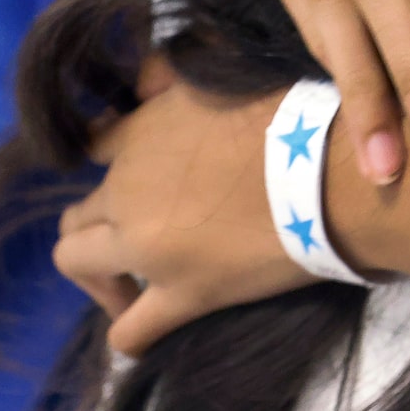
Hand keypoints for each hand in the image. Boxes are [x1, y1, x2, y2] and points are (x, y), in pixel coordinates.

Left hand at [53, 63, 307, 355]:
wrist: (334, 173)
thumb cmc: (298, 113)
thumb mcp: (227, 73)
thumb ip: (178, 78)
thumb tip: (149, 83)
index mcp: (142, 130)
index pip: (94, 145)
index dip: (113, 161)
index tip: (139, 175)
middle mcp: (128, 187)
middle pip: (77, 212)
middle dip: (100, 224)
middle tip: (140, 235)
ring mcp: (145, 245)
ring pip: (76, 262)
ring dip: (99, 275)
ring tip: (131, 288)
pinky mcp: (180, 296)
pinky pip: (129, 331)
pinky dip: (131, 334)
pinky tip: (147, 337)